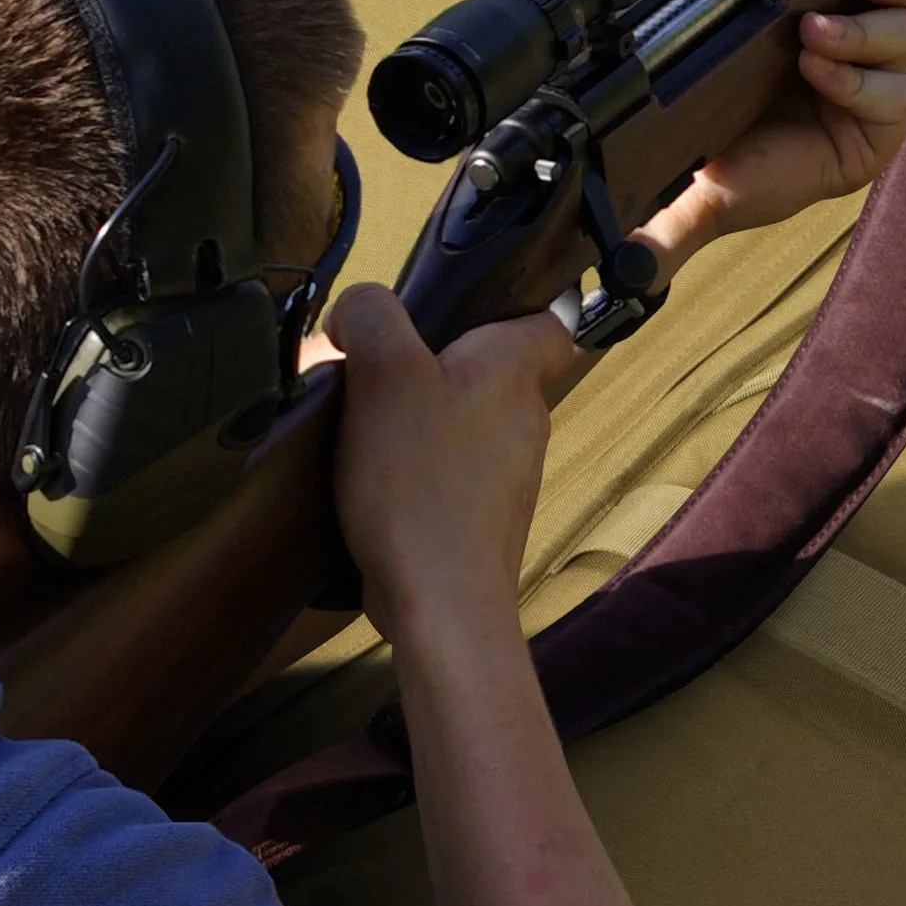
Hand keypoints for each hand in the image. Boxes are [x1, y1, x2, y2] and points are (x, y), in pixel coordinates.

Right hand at [322, 282, 574, 643]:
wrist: (440, 599)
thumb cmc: (419, 483)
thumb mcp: (382, 372)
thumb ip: (371, 315)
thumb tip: (358, 310)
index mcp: (513, 370)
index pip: (548, 319)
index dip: (511, 306)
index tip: (459, 313)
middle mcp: (527, 419)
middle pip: (490, 372)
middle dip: (436, 367)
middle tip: (377, 373)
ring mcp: (510, 475)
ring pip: (469, 425)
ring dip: (422, 422)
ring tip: (366, 432)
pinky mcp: (485, 519)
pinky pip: (453, 476)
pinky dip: (419, 473)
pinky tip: (375, 485)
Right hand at [636, 0, 905, 273]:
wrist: (730, 127)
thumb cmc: (729, 163)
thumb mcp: (706, 200)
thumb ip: (674, 236)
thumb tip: (627, 273)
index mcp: (858, 147)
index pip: (888, 104)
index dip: (855, 81)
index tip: (806, 62)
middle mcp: (879, 99)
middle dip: (864, 33)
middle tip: (815, 23)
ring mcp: (882, 55)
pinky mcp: (874, 15)